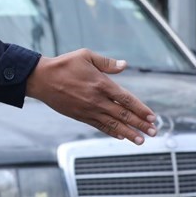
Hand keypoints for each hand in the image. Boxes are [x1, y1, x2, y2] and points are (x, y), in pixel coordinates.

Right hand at [25, 49, 155, 144]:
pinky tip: (120, 136)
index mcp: (101, 84)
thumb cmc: (64, 64)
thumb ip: (106, 62)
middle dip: (140, 124)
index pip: (126, 100)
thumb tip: (124, 65)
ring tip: (141, 140)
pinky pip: (99, 126)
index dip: (141, 109)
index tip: (152, 116)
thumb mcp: (85, 56)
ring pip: (112, 124)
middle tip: (154, 132)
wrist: (41, 79)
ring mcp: (88, 110)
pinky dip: (111, 132)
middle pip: (123, 115)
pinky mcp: (80, 115)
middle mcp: (97, 100)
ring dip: (128, 133)